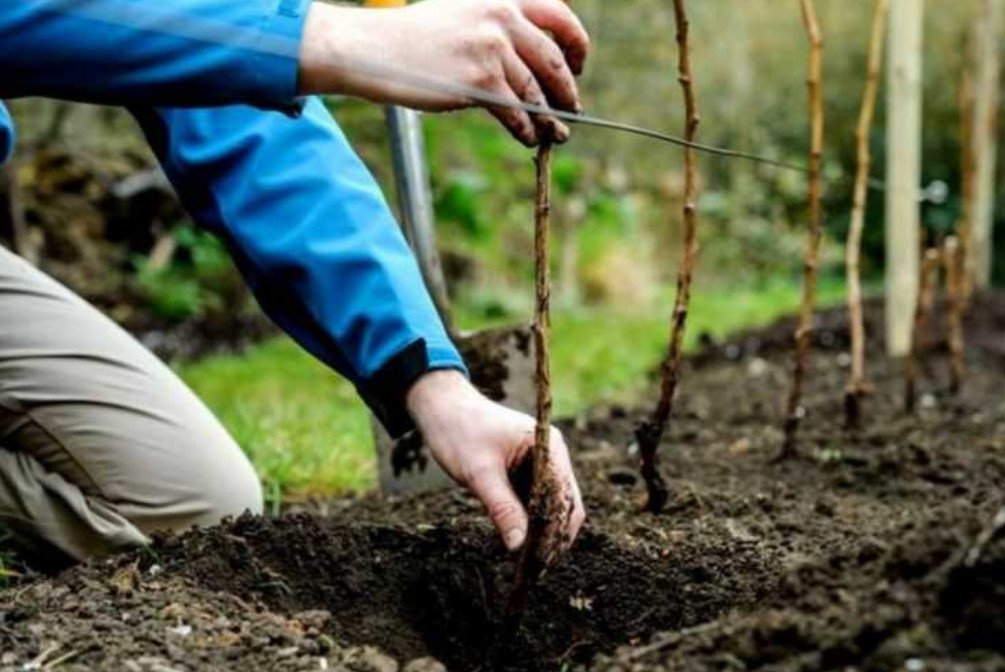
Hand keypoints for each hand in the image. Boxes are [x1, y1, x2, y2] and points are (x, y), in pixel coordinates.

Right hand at [299, 0, 589, 145]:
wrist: (374, 49)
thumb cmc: (413, 37)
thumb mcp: (461, 14)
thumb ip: (496, 26)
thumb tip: (531, 63)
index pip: (558, 16)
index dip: (576, 43)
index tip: (579, 64)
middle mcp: (501, 18)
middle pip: (553, 59)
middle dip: (568, 88)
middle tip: (572, 107)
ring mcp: (492, 48)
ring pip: (536, 91)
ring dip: (549, 117)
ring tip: (554, 133)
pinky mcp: (480, 80)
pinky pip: (517, 111)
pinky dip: (526, 129)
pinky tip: (528, 138)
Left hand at [406, 370, 584, 556]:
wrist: (442, 408)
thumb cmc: (459, 432)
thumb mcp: (479, 474)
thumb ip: (502, 509)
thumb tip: (519, 546)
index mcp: (548, 446)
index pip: (565, 497)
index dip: (556, 531)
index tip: (540, 561)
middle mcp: (552, 455)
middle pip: (566, 505)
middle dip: (553, 537)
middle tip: (535, 570)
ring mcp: (542, 463)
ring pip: (552, 507)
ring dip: (542, 533)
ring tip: (528, 564)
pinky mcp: (527, 472)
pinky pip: (536, 503)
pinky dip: (530, 523)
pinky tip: (518, 544)